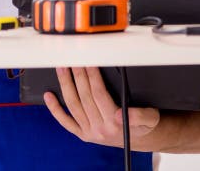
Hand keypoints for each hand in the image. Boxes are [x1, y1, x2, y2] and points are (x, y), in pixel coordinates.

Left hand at [44, 66, 159, 147]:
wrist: (138, 139)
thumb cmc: (144, 125)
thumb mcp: (151, 118)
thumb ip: (141, 115)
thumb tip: (121, 113)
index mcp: (115, 123)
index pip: (99, 94)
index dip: (92, 76)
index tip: (88, 61)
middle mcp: (100, 129)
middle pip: (85, 96)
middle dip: (78, 75)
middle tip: (73, 59)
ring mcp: (89, 131)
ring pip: (73, 105)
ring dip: (65, 85)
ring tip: (62, 68)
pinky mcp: (82, 134)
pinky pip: (65, 121)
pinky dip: (55, 109)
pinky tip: (49, 96)